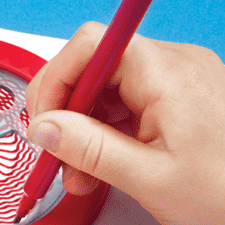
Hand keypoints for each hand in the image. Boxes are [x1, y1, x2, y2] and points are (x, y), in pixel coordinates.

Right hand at [26, 22, 224, 224]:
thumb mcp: (148, 178)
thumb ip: (89, 149)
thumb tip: (45, 128)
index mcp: (166, 74)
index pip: (90, 46)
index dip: (56, 80)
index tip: (43, 121)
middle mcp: (173, 66)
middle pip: (94, 68)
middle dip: (66, 112)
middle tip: (55, 154)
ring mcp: (178, 82)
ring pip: (107, 90)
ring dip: (84, 129)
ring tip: (80, 174)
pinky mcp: (181, 101)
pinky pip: (128, 105)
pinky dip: (106, 133)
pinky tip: (102, 167)